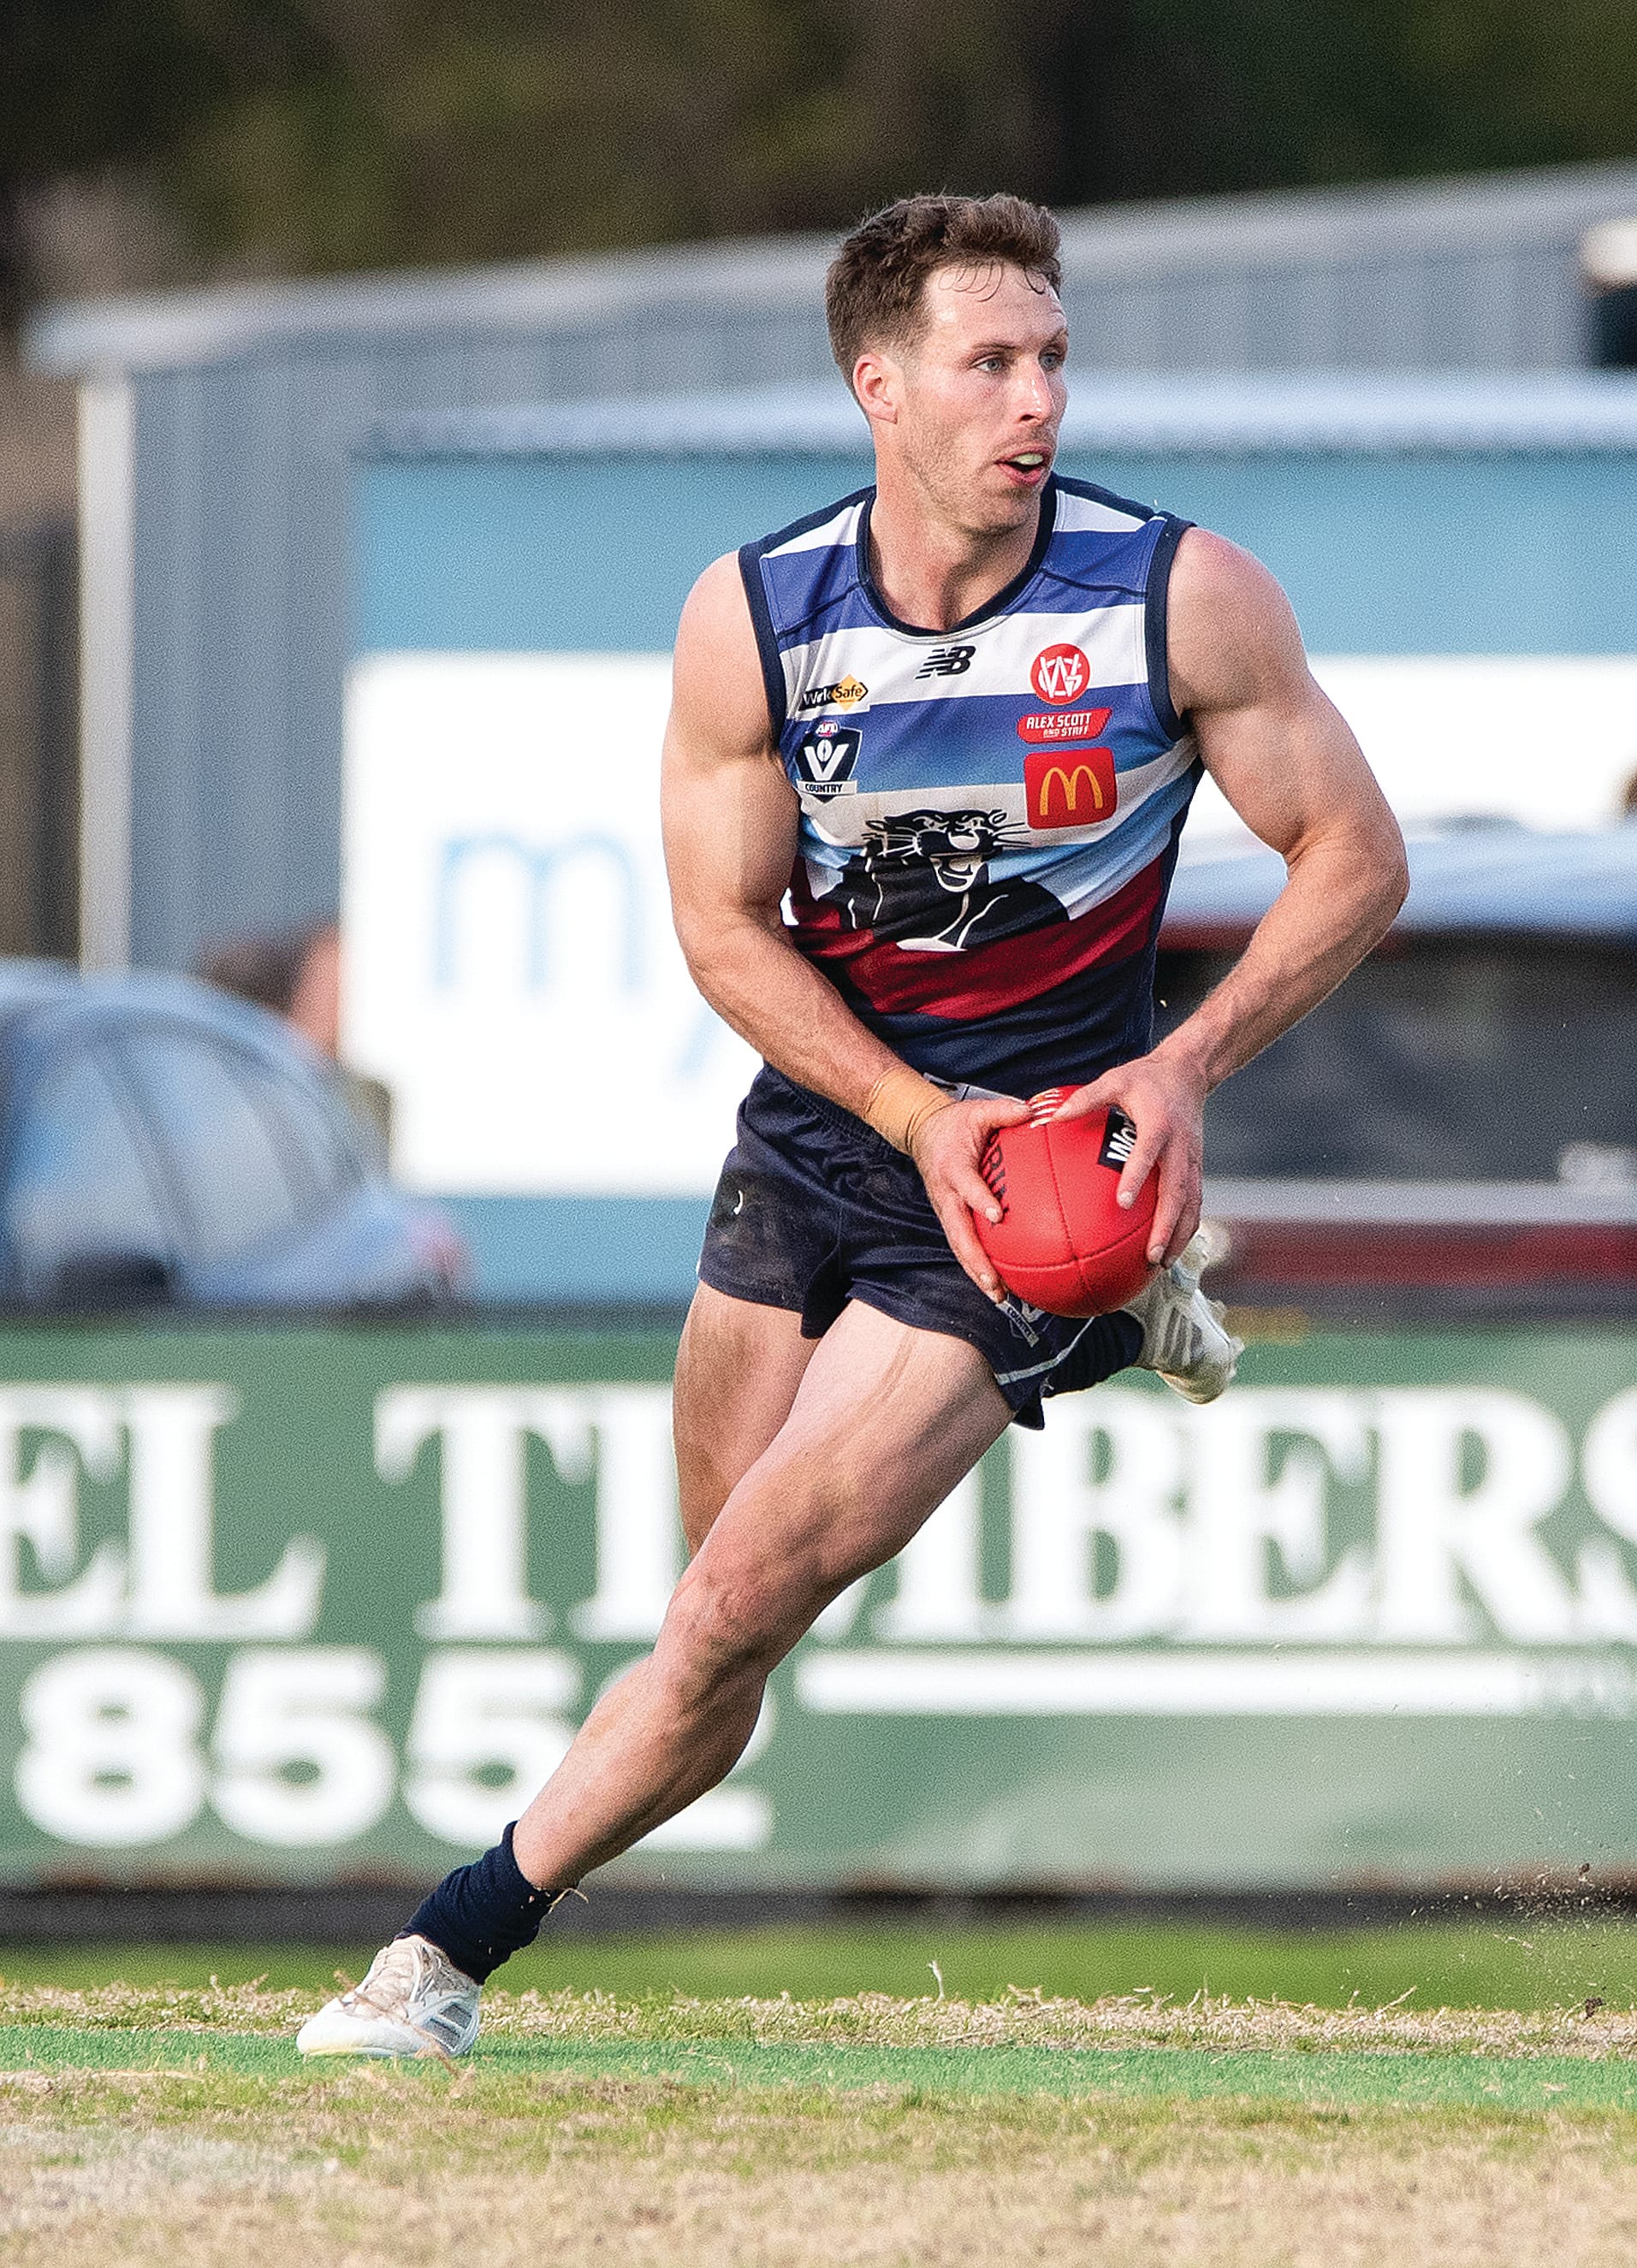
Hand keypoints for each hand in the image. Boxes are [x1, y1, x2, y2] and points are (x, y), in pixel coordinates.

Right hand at [909, 1093, 1031, 1301]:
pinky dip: (977, 1267)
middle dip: (976, 1260)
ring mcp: (946, 1209)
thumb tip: (1035, 1112)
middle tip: (995, 1283)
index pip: (966, 1185)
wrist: (921, 1132)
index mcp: (953, 1166)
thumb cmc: (955, 1123)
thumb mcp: (978, 1110)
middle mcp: (946, 1194)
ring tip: (999, 1296)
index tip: (996, 1215)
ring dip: (976, 1273)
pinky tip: (998, 1285)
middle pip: (958, 1233)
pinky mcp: (950, 1218)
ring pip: (959, 1246)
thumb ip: (1005, 1111)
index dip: (979, 1199)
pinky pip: (962, 1245)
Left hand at [1049, 1047, 1206, 1266]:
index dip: (1137, 1178)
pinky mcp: (1197, 1167)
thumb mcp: (1116, 1080)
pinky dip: (1186, 1227)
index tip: (1122, 1203)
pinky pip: (1195, 1201)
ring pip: (1191, 1204)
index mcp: (1159, 1125)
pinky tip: (1171, 1248)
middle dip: (1166, 1226)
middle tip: (1150, 1254)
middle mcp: (1180, 1147)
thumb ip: (1086, 1099)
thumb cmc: (1147, 1078)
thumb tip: (1052, 1117)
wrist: (1189, 1072)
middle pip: (1177, 1192)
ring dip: (1179, 1235)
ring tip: (1161, 1263)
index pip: (1148, 1155)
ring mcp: (1192, 1159)